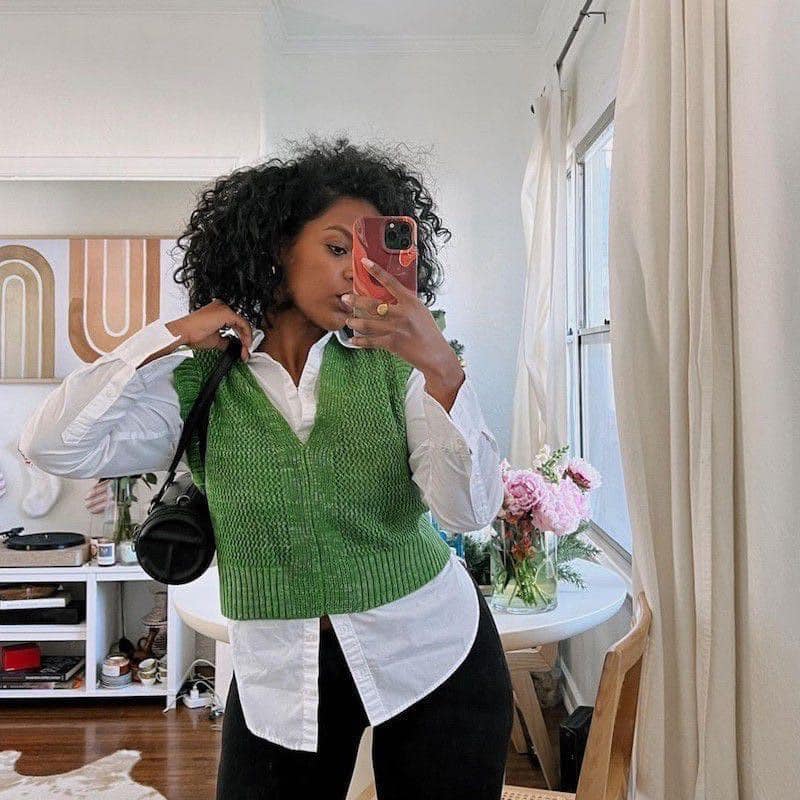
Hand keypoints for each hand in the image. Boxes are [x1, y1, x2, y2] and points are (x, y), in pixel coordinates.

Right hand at [166, 299, 252, 361]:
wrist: (183, 333)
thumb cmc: (192, 334)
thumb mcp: (215, 339)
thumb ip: (225, 340)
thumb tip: (234, 345)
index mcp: (218, 311)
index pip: (235, 323)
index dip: (241, 336)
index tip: (243, 347)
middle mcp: (222, 307)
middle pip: (240, 323)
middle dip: (245, 339)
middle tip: (246, 351)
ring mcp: (224, 308)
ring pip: (243, 323)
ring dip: (246, 338)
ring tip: (245, 350)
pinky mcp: (226, 313)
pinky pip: (242, 323)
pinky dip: (246, 334)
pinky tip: (245, 344)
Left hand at [343, 256, 459, 377]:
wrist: (435, 354)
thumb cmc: (428, 332)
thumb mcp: (420, 311)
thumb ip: (405, 303)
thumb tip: (389, 295)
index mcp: (410, 302)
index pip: (391, 282)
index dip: (376, 271)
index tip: (364, 262)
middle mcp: (402, 314)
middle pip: (373, 304)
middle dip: (356, 301)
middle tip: (345, 298)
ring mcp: (397, 329)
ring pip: (368, 323)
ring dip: (355, 322)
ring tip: (348, 320)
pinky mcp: (393, 343)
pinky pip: (371, 341)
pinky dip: (360, 341)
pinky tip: (352, 340)